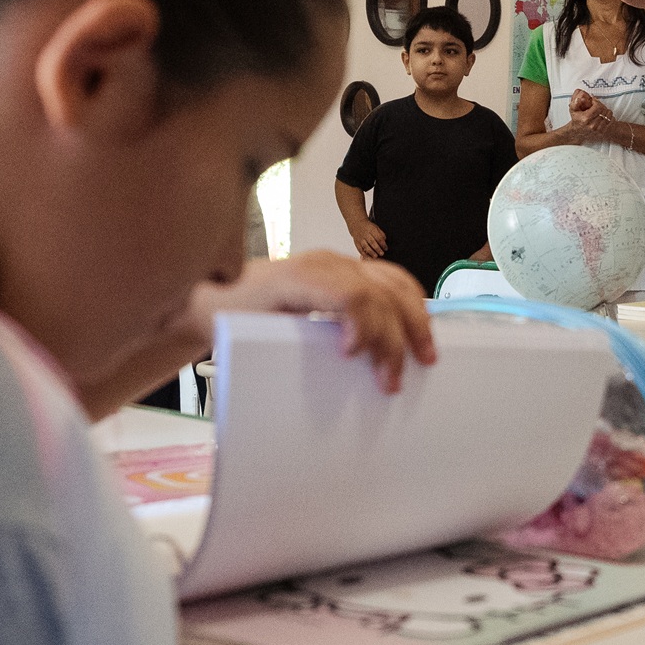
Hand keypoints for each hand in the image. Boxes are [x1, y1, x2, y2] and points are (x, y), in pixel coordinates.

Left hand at [186, 251, 435, 392]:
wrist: (219, 292)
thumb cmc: (232, 315)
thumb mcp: (248, 334)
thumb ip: (288, 348)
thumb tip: (332, 371)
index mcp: (299, 277)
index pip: (351, 293)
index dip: (364, 325)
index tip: (353, 356)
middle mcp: (326, 263)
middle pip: (380, 293)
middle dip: (395, 339)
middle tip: (391, 381)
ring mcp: (341, 263)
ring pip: (395, 282)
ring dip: (415, 321)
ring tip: (425, 356)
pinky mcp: (349, 270)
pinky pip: (392, 279)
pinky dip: (410, 304)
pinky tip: (417, 328)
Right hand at [348, 219, 387, 258]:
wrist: (356, 224)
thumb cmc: (368, 227)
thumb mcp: (376, 227)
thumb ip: (381, 233)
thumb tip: (384, 240)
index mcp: (371, 229)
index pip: (378, 237)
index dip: (383, 244)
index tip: (386, 248)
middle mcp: (365, 234)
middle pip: (372, 242)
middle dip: (377, 249)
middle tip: (382, 253)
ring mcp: (360, 238)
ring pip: (365, 246)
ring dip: (371, 252)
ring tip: (375, 256)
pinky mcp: (356, 242)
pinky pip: (360, 249)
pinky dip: (363, 254)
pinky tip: (368, 257)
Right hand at [567, 89, 613, 141]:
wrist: (578, 131)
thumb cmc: (577, 119)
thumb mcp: (573, 109)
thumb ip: (575, 101)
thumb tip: (580, 94)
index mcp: (586, 119)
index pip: (598, 106)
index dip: (596, 102)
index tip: (593, 102)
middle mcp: (593, 125)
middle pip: (603, 110)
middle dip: (601, 105)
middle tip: (597, 105)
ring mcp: (598, 129)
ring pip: (608, 114)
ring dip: (605, 110)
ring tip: (600, 110)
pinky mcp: (603, 131)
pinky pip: (611, 120)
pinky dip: (609, 116)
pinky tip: (603, 116)